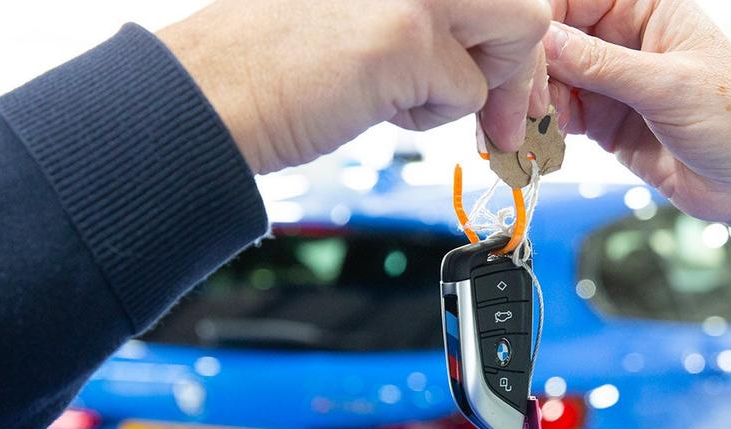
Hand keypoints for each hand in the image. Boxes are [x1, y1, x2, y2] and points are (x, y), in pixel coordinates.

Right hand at [159, 0, 550, 173]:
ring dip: (485, 82)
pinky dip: (431, 117)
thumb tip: (492, 53)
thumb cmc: (272, 60)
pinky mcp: (407, 37)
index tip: (501, 78)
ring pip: (521, 29)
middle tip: (498, 113)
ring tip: (418, 99)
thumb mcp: (364, 10)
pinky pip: (468, 92)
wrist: (210, 95)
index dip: (508, 34)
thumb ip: (425, 15)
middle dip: (520, 62)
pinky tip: (374, 106)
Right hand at [544, 0, 730, 306]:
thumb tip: (546, 41)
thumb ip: (603, 64)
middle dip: (529, 67)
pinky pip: (559, 118)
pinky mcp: (605, 122)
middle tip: (511, 97)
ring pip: (551, 81)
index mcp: (647, 7)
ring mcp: (613, 82)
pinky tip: (533, 142)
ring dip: (529, 103)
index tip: (521, 45)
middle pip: (554, 39)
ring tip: (516, 127)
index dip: (542, 19)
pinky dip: (542, 130)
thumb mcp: (669, 86)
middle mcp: (625, 39)